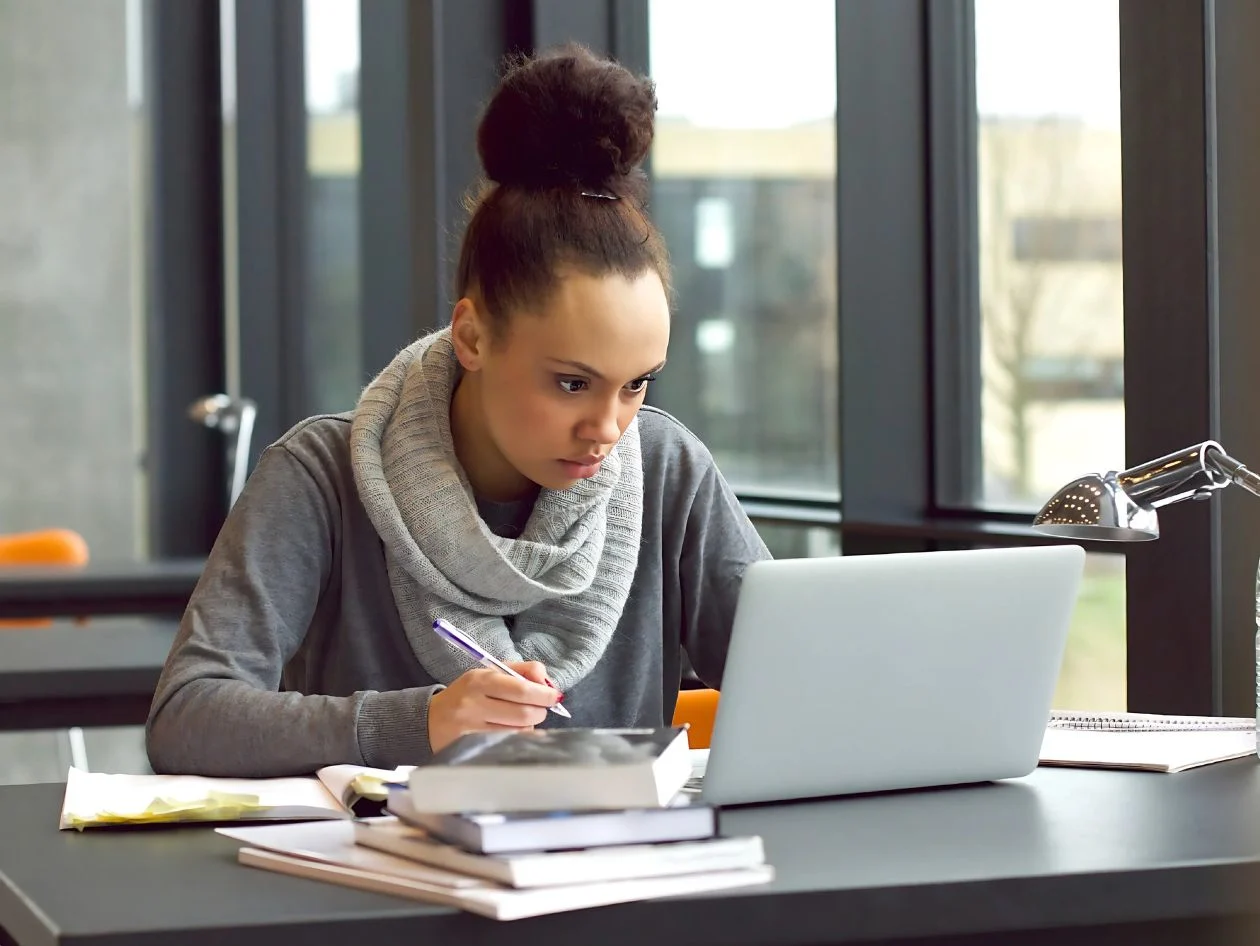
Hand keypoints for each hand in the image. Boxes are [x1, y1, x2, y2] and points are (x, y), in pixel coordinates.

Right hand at [427, 661, 561, 753]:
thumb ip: (522, 670)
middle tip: (541, 708)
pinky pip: (508, 742)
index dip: (545, 694)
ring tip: (524, 717)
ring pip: (519, 730)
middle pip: (524, 713)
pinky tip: (513, 729)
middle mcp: (475, 703)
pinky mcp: (473, 747)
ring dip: (531, 724)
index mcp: (481, 680)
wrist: (431, 719)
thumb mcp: (490, 673)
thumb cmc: (468, 694)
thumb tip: (548, 681)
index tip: (554, 696)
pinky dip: (519, 736)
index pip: (522, 689)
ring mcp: (473, 728)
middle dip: (541, 711)